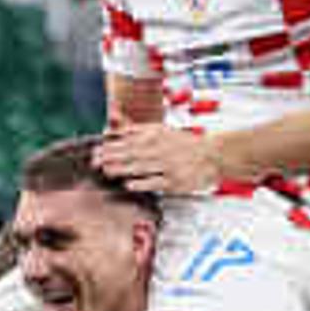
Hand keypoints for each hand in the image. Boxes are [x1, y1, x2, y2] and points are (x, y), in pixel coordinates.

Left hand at [92, 122, 224, 200]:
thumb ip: (137, 129)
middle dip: (112, 157)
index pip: (130, 139)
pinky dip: (142, 183)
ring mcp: (168, 165)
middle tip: (96, 161)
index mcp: (157, 136)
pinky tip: (129, 184)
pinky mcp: (175, 181)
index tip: (97, 149)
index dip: (112, 145)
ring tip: (107, 171)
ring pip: (141, 167)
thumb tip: (114, 126)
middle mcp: (161, 149)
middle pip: (132, 152)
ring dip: (122, 169)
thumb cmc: (185, 144)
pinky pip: (156, 182)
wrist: (213, 155)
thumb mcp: (162, 131)